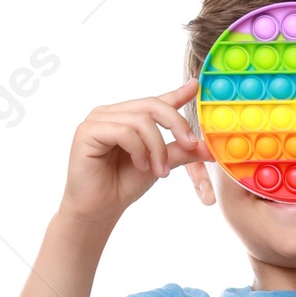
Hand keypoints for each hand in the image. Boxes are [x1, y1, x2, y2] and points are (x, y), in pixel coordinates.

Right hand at [61, 84, 201, 222]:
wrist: (100, 209)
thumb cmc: (124, 185)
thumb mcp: (159, 164)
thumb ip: (180, 151)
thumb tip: (208, 147)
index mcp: (127, 117)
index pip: (155, 102)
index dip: (177, 94)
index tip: (195, 87)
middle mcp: (112, 113)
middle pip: (152, 105)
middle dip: (176, 125)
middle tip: (190, 146)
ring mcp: (98, 119)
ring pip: (140, 120)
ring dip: (157, 147)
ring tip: (159, 170)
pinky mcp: (87, 131)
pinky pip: (124, 131)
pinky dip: (138, 150)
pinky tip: (140, 166)